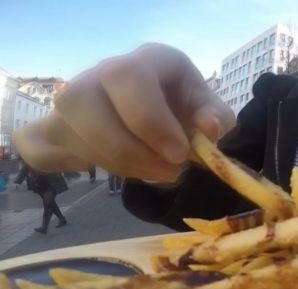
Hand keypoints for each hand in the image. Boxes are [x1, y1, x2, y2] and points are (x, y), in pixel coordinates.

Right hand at [13, 43, 235, 181]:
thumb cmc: (187, 108)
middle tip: (169, 172)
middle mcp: (102, 73)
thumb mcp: (210, 109)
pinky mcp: (60, 126)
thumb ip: (216, 118)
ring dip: (110, 162)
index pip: (128, 77)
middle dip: (127, 150)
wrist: (166, 109)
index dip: (150, 121)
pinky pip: (36, 144)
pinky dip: (57, 162)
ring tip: (150, 173)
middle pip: (83, 102)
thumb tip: (210, 128)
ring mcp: (75, 98)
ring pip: (65, 128)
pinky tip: (91, 168)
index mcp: (145, 60)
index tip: (178, 155)